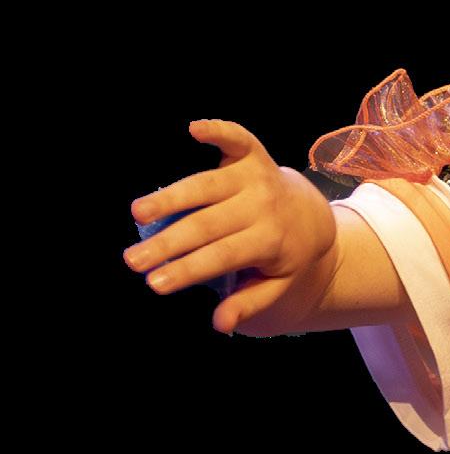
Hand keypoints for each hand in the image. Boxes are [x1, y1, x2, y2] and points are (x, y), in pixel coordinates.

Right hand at [126, 119, 336, 335]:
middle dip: (169, 244)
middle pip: (207, 225)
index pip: (221, 257)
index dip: (187, 270)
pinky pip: (236, 138)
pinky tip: (193, 129)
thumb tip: (220, 325)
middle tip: (132, 260)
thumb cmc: (283, 255)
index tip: (155, 283)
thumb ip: (249, 302)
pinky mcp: (252, 154)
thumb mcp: (275, 285)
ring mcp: (257, 177)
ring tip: (138, 213)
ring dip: (171, 197)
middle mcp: (262, 206)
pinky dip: (218, 131)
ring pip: (207, 186)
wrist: (313, 216)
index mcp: (269, 241)